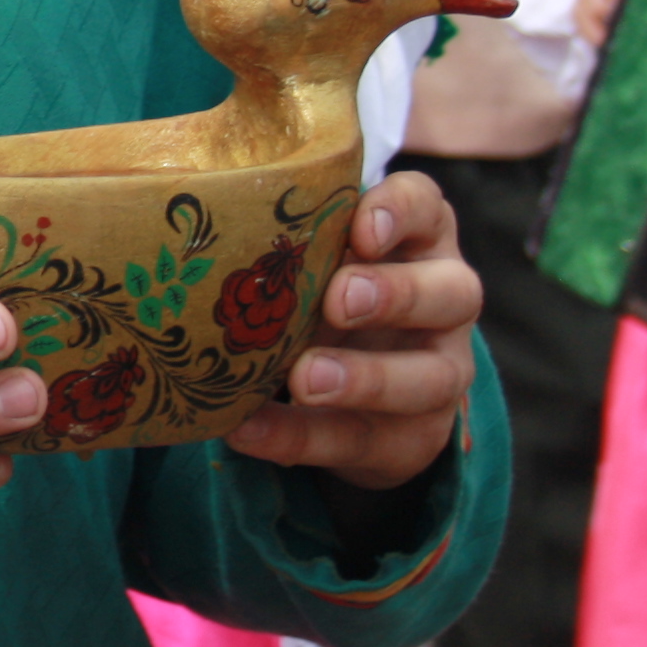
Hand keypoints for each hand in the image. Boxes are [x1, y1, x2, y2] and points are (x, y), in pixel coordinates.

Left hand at [226, 171, 481, 489]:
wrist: (349, 390)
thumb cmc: (316, 291)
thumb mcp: (306, 259)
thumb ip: (278, 239)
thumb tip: (193, 220)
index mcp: (417, 240)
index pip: (426, 207)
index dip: (400, 212)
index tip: (360, 229)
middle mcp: (445, 301)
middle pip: (453, 292)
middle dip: (396, 295)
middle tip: (337, 300)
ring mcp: (440, 371)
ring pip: (432, 377)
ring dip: (367, 379)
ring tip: (305, 380)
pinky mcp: (413, 435)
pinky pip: (366, 439)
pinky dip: (302, 437)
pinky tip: (247, 430)